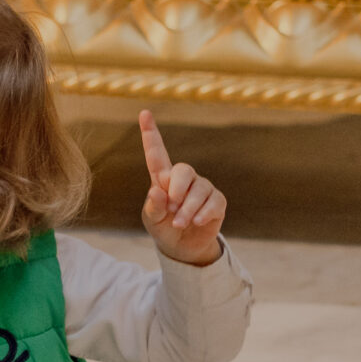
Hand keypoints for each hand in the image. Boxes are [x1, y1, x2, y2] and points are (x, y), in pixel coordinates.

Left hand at [136, 111, 226, 266]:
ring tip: (179, 222)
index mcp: (163, 179)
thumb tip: (157, 190)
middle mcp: (184, 179)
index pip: (156, 153)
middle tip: (172, 207)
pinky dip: (204, 213)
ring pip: (199, 190)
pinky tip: (197, 222)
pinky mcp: (216, 201)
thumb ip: (153, 206)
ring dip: (188, 209)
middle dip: (177, 189)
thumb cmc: (164, 228)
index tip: (144, 113)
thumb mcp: (153, 220)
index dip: (150, 133)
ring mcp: (202, 188)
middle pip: (183, 170)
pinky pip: (214, 202)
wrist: (183, 248)